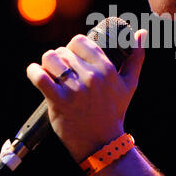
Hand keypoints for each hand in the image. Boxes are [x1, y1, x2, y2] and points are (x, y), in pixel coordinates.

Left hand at [26, 30, 146, 162]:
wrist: (101, 142)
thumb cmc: (114, 111)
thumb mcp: (129, 84)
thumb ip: (136, 57)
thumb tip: (142, 32)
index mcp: (106, 69)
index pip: (80, 41)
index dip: (73, 47)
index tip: (72, 56)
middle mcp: (91, 77)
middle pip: (63, 51)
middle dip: (61, 58)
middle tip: (63, 70)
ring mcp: (75, 89)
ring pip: (50, 59)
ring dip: (47, 64)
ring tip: (51, 73)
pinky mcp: (59, 101)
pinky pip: (40, 76)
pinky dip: (33, 71)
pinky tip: (36, 72)